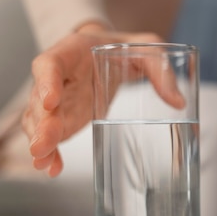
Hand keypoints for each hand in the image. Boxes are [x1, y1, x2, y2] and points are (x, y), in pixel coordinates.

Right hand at [21, 24, 179, 176]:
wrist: (108, 51)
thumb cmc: (124, 47)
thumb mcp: (148, 48)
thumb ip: (160, 69)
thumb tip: (178, 102)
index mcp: (72, 51)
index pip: (51, 63)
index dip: (46, 81)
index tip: (51, 101)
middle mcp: (58, 75)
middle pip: (40, 98)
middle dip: (42, 123)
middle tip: (43, 145)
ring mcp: (58, 98)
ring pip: (38, 119)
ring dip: (41, 141)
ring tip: (44, 162)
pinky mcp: (62, 117)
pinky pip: (50, 134)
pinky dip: (51, 152)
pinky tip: (52, 168)